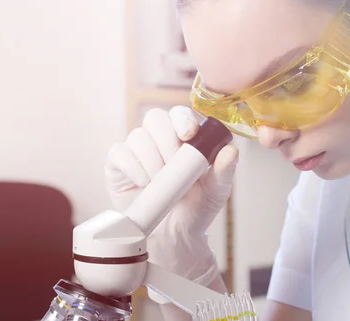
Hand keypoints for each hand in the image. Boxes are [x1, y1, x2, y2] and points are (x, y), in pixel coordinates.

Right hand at [104, 106, 238, 287]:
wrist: (174, 235)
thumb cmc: (196, 206)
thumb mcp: (216, 190)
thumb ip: (224, 170)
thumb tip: (232, 151)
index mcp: (184, 136)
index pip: (180, 114)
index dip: (182, 119)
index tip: (188, 135)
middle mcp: (158, 137)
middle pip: (155, 118)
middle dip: (166, 139)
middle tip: (174, 163)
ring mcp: (137, 149)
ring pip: (138, 136)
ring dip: (151, 158)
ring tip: (161, 181)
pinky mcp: (118, 164)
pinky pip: (119, 153)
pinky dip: (133, 167)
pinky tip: (145, 183)